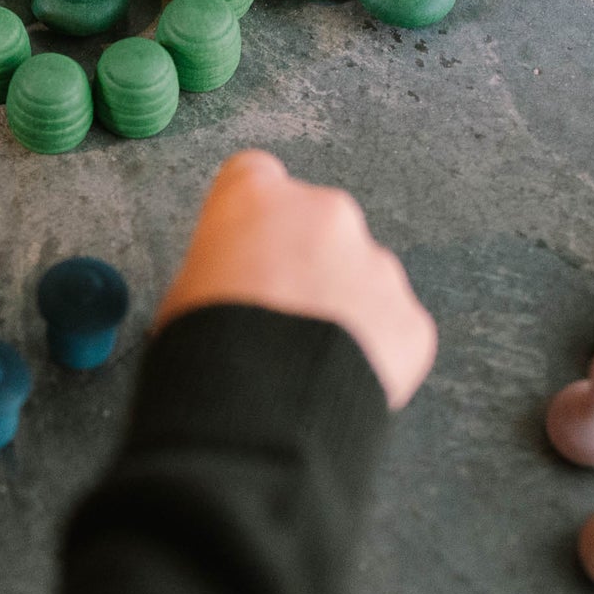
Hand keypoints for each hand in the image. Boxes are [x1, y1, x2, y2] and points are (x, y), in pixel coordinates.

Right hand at [155, 151, 436, 409]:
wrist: (259, 414)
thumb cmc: (206, 351)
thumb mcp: (183, 292)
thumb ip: (224, 263)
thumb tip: (239, 281)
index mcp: (258, 197)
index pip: (255, 179)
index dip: (249, 221)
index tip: (246, 252)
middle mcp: (326, 214)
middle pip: (318, 226)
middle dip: (305, 263)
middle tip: (278, 319)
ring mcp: (376, 263)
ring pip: (361, 276)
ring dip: (343, 307)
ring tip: (307, 362)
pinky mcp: (410, 317)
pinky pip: (393, 327)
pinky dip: (375, 351)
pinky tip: (337, 382)